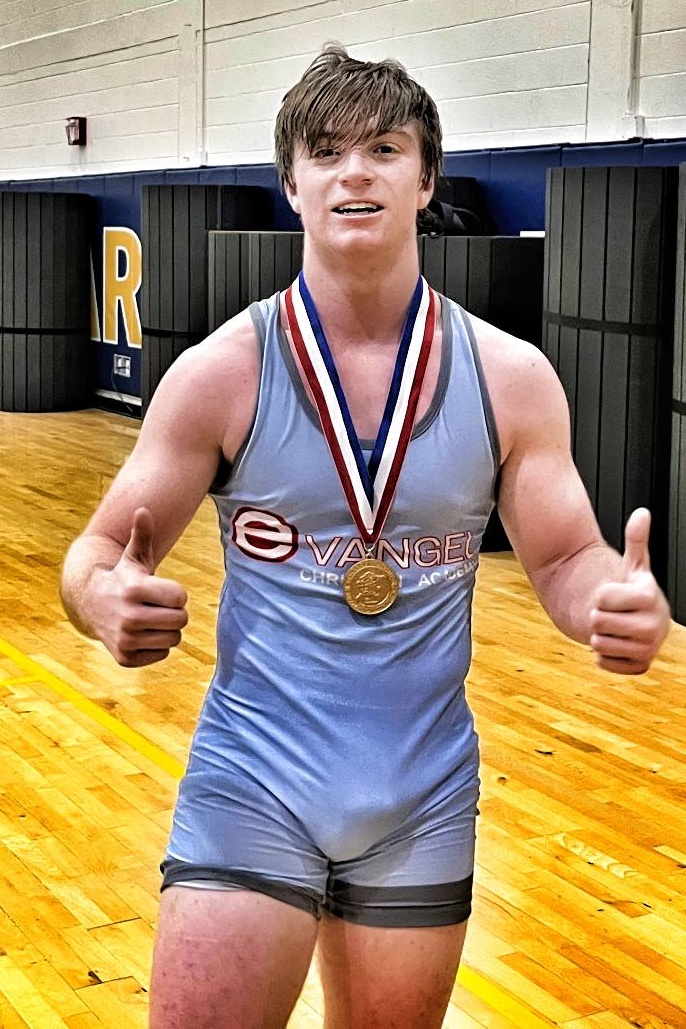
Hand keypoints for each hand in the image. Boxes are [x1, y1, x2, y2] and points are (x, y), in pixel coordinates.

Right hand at [91, 508, 187, 666]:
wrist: (91, 605)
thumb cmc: (123, 577)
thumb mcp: (133, 557)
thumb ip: (142, 535)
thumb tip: (143, 510)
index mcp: (134, 590)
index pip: (181, 598)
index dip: (174, 593)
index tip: (159, 590)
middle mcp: (128, 617)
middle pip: (181, 620)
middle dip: (173, 612)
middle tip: (155, 606)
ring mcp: (125, 640)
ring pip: (174, 639)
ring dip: (166, 630)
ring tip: (148, 619)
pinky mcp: (125, 658)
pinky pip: (163, 654)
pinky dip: (155, 646)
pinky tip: (140, 634)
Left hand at [590, 508, 670, 674]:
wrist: (635, 619)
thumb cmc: (630, 590)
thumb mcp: (632, 564)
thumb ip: (636, 539)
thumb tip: (642, 513)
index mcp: (650, 596)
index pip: (601, 597)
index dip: (600, 596)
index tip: (613, 593)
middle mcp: (655, 625)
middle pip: (598, 622)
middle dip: (598, 617)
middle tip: (612, 613)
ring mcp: (649, 648)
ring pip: (599, 644)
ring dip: (600, 636)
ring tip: (615, 628)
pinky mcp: (640, 666)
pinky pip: (605, 663)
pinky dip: (603, 656)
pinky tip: (616, 645)